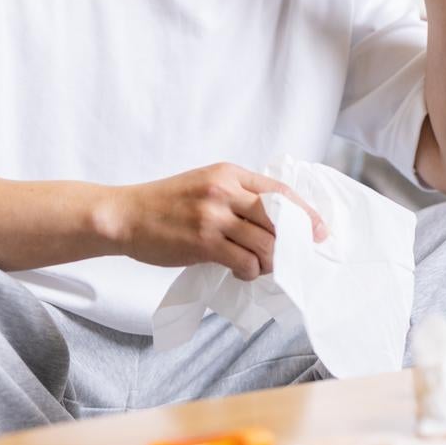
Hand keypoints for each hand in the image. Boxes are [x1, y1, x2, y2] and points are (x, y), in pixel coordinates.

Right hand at [109, 163, 327, 279]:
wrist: (126, 216)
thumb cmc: (166, 204)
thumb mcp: (206, 184)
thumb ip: (237, 194)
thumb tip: (275, 218)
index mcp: (229, 173)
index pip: (280, 191)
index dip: (305, 213)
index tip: (319, 230)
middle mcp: (224, 190)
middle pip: (277, 217)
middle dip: (295, 240)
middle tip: (299, 256)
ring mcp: (214, 216)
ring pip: (265, 243)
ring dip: (270, 261)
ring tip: (263, 267)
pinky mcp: (203, 242)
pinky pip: (244, 261)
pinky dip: (251, 271)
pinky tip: (242, 271)